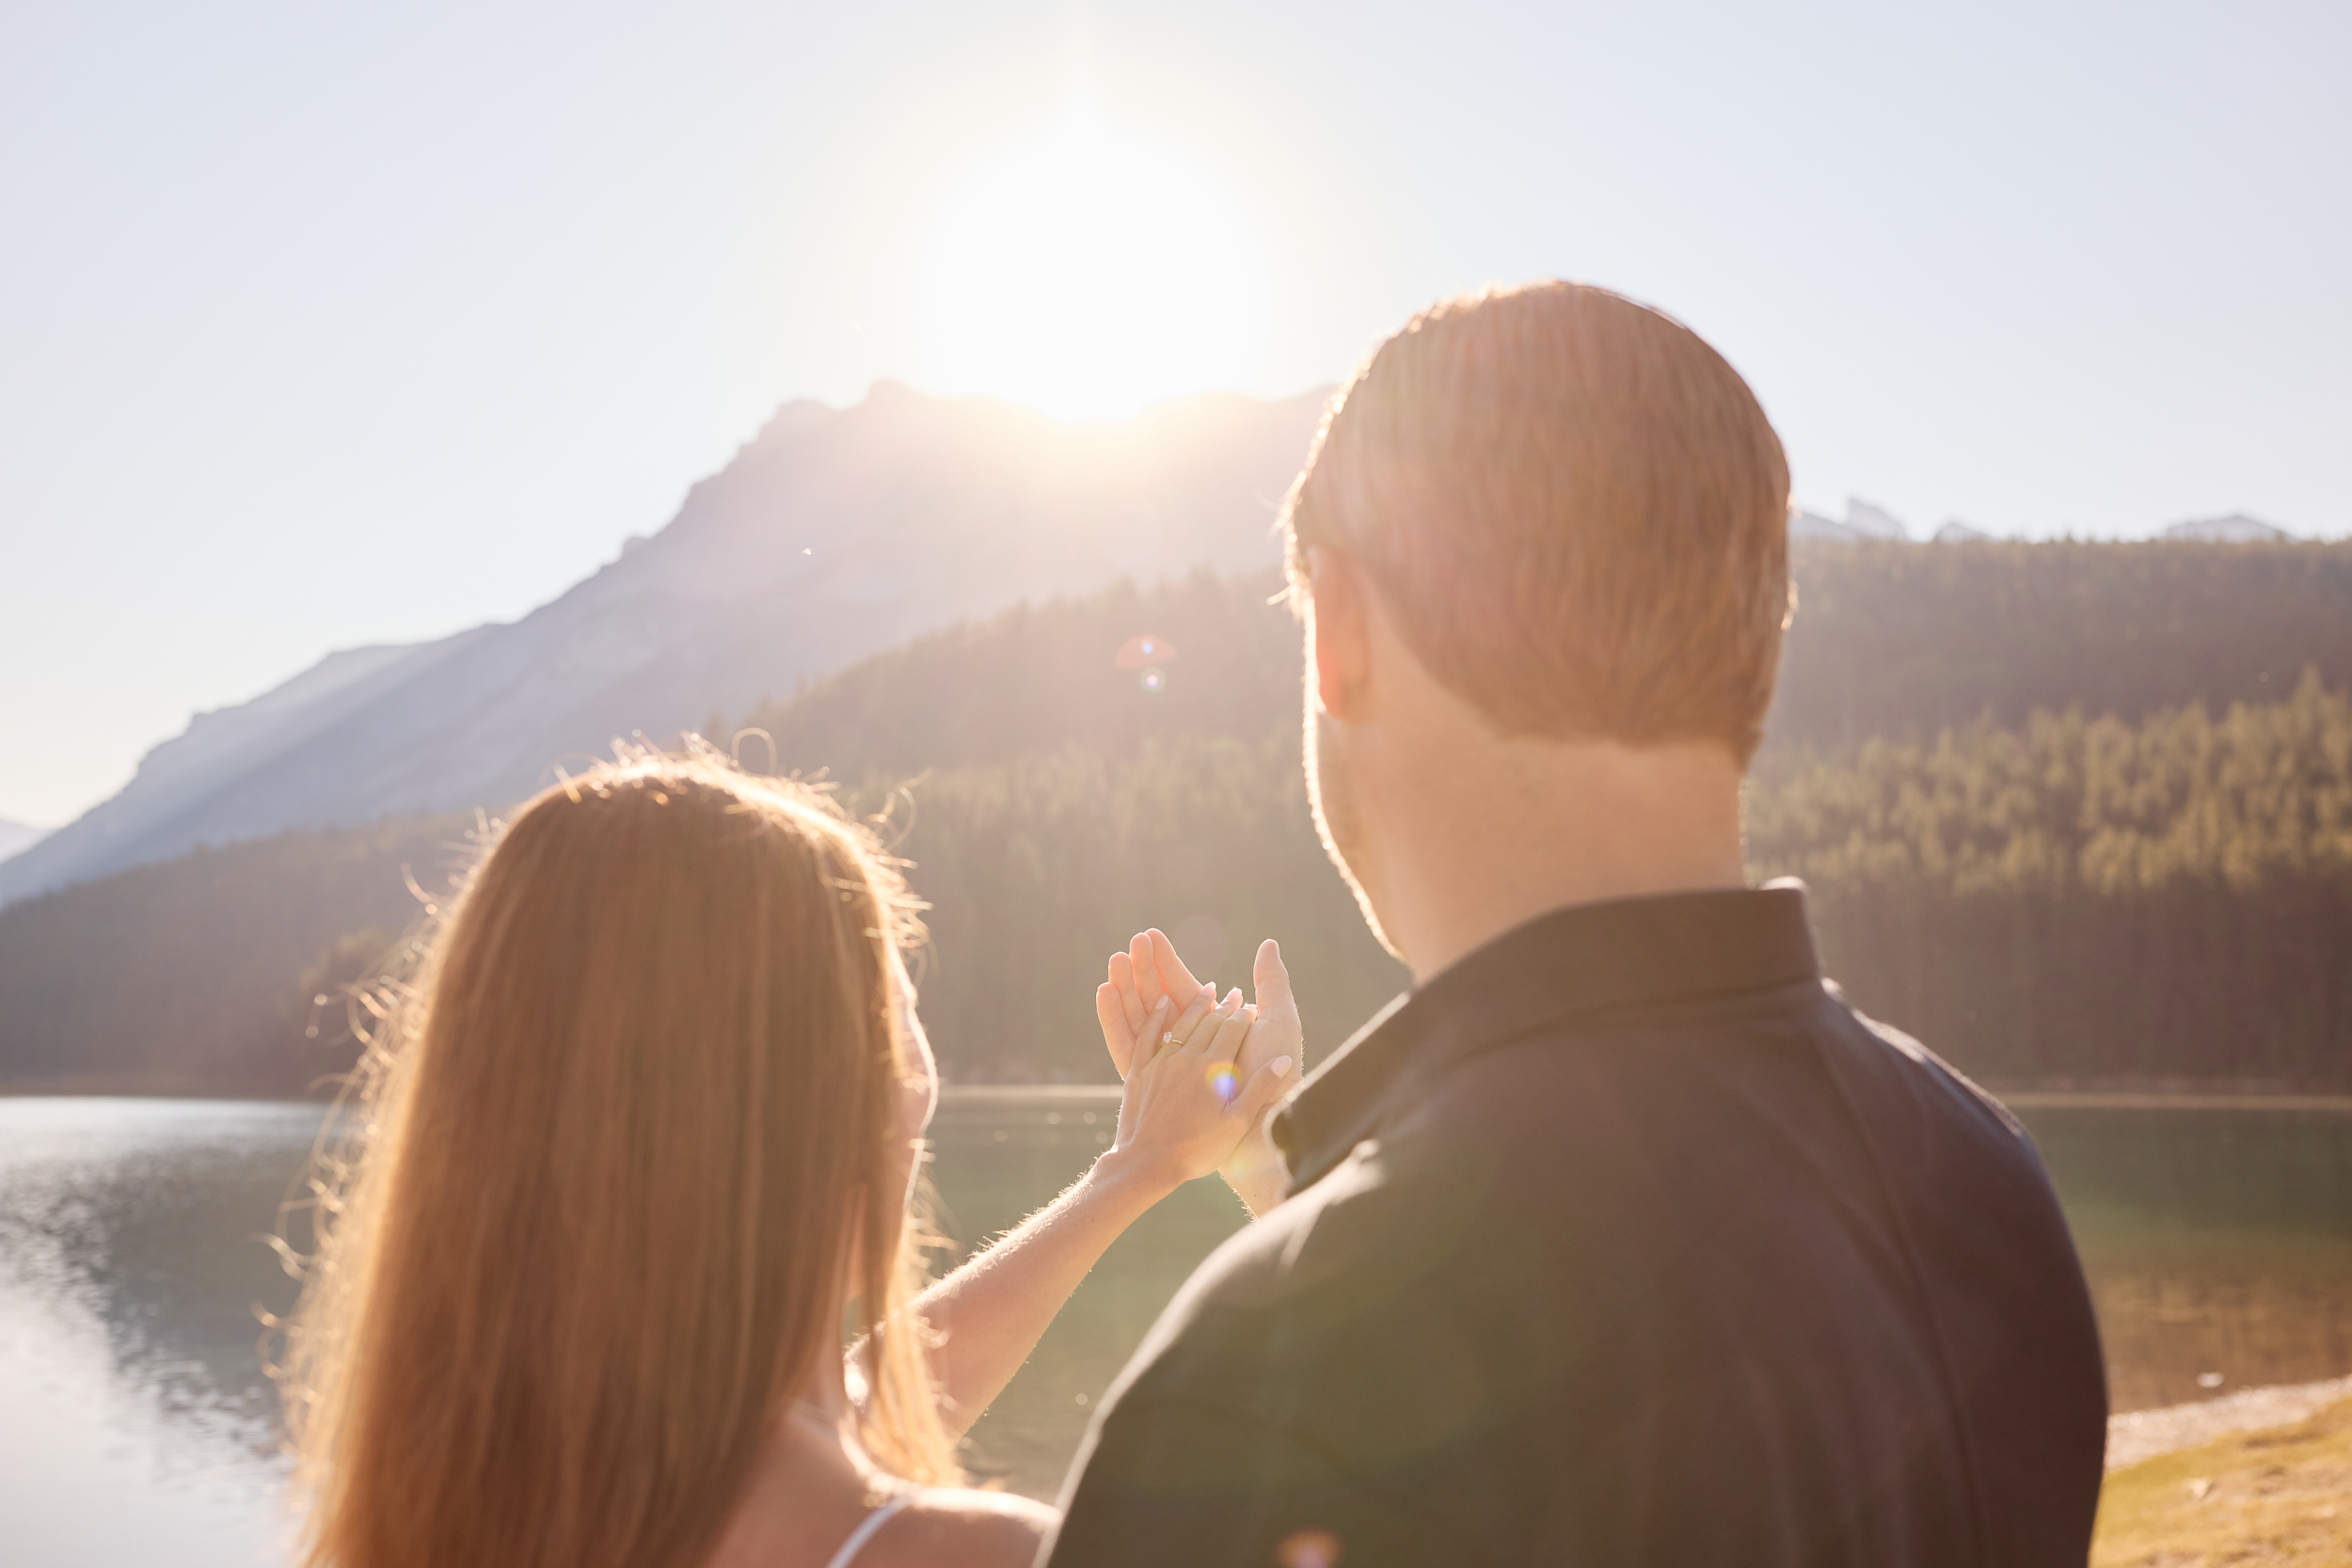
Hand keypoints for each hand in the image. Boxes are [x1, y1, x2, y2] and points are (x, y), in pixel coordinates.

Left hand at [1096, 930, 1304, 1212]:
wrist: (1148, 1163)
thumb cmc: (1198, 1148)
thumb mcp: (1237, 1122)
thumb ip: (1260, 1088)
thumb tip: (1283, 1060)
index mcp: (1214, 1068)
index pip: (1234, 1031)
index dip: (1245, 1016)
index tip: (1253, 1006)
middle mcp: (1188, 1058)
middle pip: (1210, 1022)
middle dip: (1226, 1006)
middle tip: (1235, 994)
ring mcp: (1162, 1063)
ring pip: (1183, 1023)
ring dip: (1197, 1004)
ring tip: (1208, 991)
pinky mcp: (1140, 1071)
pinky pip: (1148, 1035)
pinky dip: (1157, 1016)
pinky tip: (1161, 1004)